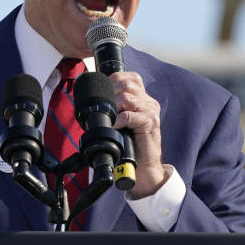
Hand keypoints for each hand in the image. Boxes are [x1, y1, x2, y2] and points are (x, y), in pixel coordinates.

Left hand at [108, 71, 165, 198]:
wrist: (145, 167)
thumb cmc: (132, 146)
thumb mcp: (123, 123)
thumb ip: (116, 109)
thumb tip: (94, 101)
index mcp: (144, 99)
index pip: (131, 77)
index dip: (115, 79)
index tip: (104, 89)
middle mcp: (149, 103)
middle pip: (128, 83)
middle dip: (111, 91)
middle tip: (103, 105)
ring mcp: (150, 112)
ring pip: (128, 97)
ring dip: (113, 105)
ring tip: (108, 116)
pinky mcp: (150, 123)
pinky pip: (130, 115)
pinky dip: (118, 119)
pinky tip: (114, 125)